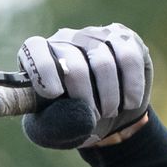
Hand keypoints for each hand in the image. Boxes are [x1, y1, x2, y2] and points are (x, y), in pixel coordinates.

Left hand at [18, 23, 151, 149]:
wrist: (107, 118)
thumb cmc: (72, 121)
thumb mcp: (53, 131)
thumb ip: (53, 124)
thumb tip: (77, 111)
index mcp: (40, 57)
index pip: (35, 49)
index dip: (43, 69)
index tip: (53, 94)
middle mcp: (66, 39)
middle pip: (75, 65)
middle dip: (85, 99)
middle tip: (93, 117)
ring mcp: (95, 35)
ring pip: (104, 62)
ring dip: (109, 97)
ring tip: (110, 111)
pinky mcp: (124, 38)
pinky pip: (129, 58)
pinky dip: (132, 86)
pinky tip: (130, 101)